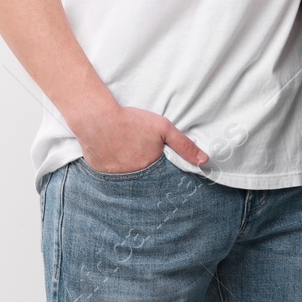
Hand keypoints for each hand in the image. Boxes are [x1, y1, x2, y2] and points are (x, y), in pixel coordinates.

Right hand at [74, 104, 206, 172]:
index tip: (167, 175)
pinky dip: (116, 170)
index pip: (163, 181)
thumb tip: (204, 161)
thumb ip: (184, 145)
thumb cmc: (131, 122)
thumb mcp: (163, 128)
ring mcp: (115, 179)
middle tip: (143, 159)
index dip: (165, 177)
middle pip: (145, 182)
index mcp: (150, 169)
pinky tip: (115, 157)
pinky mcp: (101, 175)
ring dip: (131, 173)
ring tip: (129, 157)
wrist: (97, 119)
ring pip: (128, 180)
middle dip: (148, 176)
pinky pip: (112, 177)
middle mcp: (133, 179)